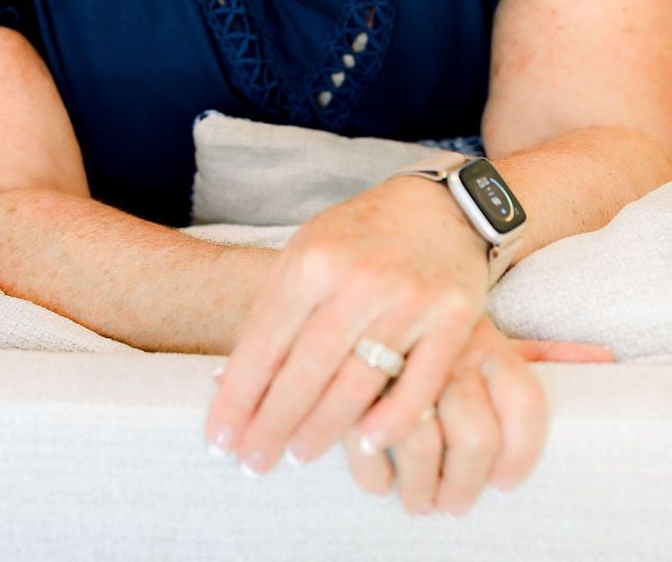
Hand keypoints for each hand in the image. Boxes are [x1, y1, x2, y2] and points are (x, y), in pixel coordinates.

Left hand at [204, 175, 490, 473]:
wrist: (441, 207)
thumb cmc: (362, 237)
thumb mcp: (309, 252)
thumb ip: (275, 309)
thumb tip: (228, 380)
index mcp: (314, 259)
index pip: (266, 341)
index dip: (239, 396)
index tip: (219, 439)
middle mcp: (359, 279)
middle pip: (306, 369)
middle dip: (273, 423)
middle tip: (252, 464)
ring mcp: (408, 300)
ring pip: (357, 382)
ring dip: (323, 429)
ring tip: (298, 456)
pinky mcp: (452, 319)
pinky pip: (419, 385)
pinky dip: (391, 421)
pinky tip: (365, 444)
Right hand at [342, 315, 614, 515]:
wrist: (385, 249)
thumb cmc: (444, 308)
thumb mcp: (492, 327)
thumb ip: (541, 350)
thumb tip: (605, 359)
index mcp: (489, 341)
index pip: (525, 403)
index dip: (521, 455)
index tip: (508, 483)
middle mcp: (449, 354)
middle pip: (474, 437)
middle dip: (464, 485)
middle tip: (453, 505)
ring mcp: (401, 363)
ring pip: (420, 444)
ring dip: (419, 487)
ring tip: (417, 500)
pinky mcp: (351, 375)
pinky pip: (364, 440)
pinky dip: (373, 474)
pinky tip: (379, 479)